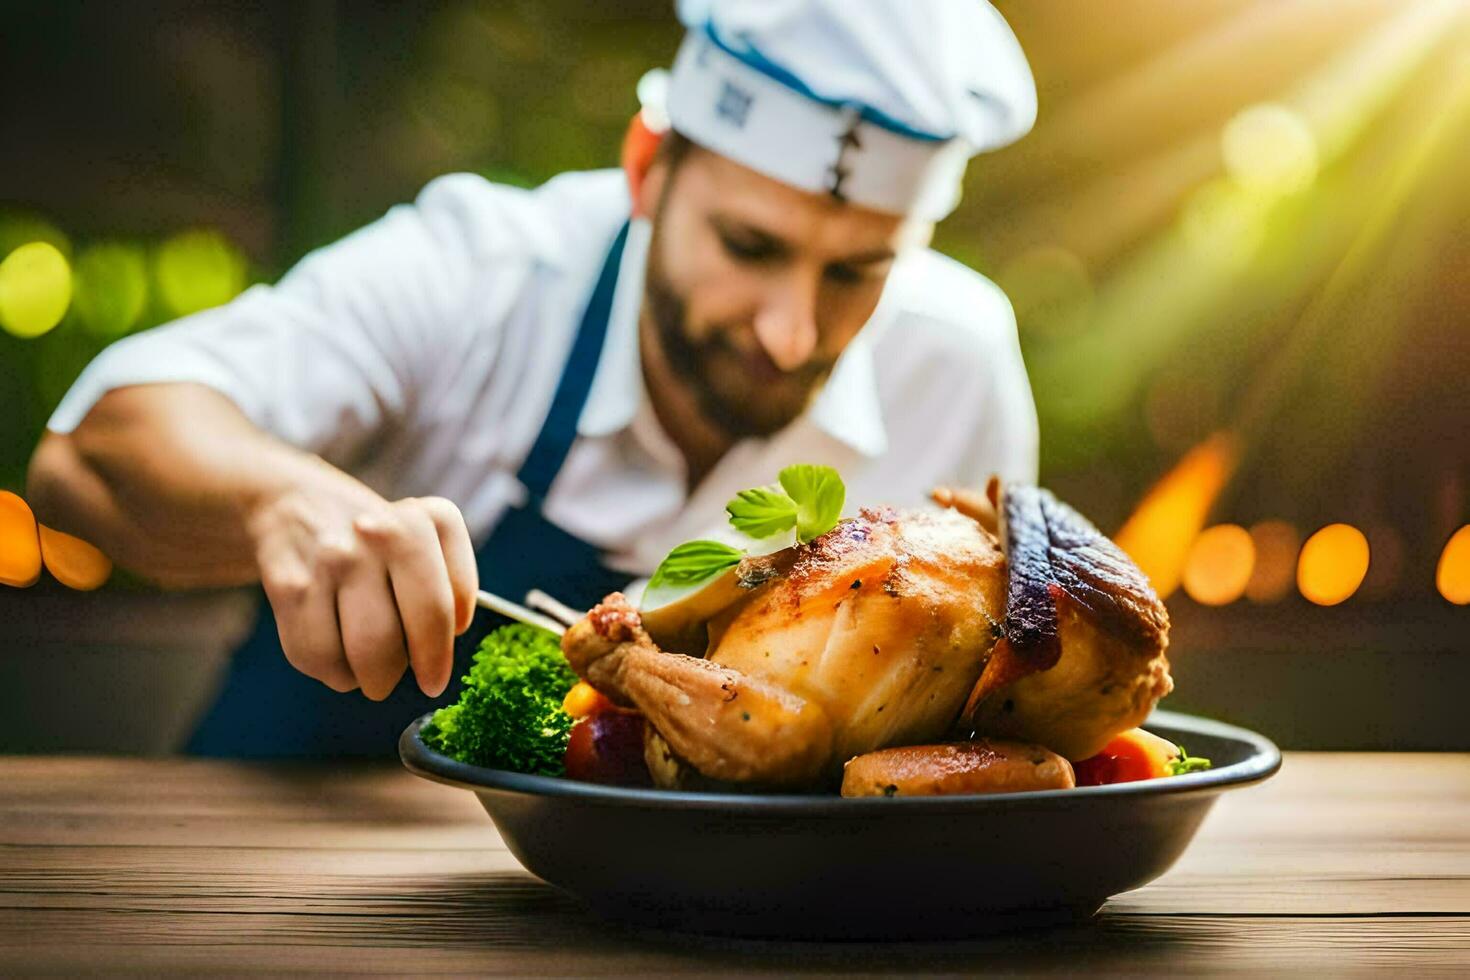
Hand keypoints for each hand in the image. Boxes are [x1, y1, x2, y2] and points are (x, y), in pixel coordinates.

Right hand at [248, 476, 477, 699]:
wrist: (295, 503)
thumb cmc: (374, 536)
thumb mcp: (424, 536)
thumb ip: (453, 581)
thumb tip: (454, 634)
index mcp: (419, 524)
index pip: (439, 609)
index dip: (437, 656)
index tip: (433, 679)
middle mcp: (376, 536)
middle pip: (391, 640)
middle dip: (393, 675)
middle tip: (390, 680)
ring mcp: (331, 559)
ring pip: (355, 654)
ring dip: (363, 678)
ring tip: (363, 669)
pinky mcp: (290, 584)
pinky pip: (314, 655)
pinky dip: (328, 670)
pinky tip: (333, 653)